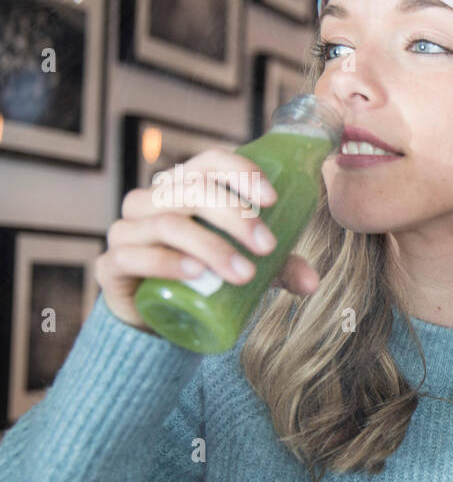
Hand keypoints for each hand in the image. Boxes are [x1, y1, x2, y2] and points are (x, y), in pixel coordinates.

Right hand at [99, 148, 319, 332]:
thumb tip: (313, 282)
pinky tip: (197, 275)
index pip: (209, 162)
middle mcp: (150, 201)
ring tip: (244, 273)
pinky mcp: (111, 265)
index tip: (274, 199)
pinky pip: (134, 255)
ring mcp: (126, 230)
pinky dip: (169, 263)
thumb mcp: (247, 269)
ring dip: (211, 247)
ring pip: (169, 224)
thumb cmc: (204, 279)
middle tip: (268, 249)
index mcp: (184, 189)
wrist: (157, 319)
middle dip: (236, 218)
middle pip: (193, 192)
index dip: (241, 172)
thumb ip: (278, 269)